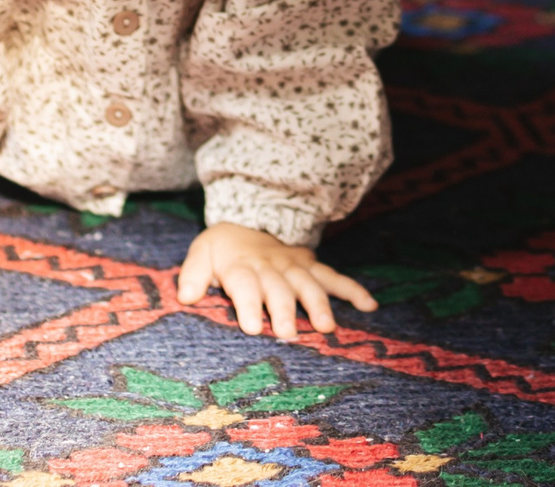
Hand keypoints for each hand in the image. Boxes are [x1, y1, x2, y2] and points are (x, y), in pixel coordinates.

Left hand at [176, 223, 375, 341]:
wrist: (249, 220)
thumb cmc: (224, 249)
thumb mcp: (202, 254)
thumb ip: (193, 275)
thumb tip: (185, 296)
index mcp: (242, 266)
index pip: (244, 284)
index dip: (249, 304)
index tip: (253, 327)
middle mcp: (271, 266)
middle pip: (279, 288)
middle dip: (285, 309)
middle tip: (289, 334)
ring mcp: (295, 267)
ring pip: (309, 284)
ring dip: (318, 304)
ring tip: (326, 327)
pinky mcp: (313, 267)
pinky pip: (335, 278)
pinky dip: (353, 290)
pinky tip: (369, 306)